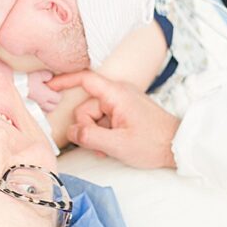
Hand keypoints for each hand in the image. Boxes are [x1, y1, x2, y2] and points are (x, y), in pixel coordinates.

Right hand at [25, 70, 61, 112]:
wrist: (13, 86)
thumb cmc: (26, 80)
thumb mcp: (39, 74)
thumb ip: (48, 75)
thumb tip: (51, 77)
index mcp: (46, 95)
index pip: (58, 99)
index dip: (58, 95)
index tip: (56, 90)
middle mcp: (42, 103)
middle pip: (53, 107)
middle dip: (54, 102)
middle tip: (52, 95)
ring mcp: (35, 106)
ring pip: (46, 111)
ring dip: (48, 106)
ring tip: (45, 100)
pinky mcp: (29, 108)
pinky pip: (38, 111)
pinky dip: (40, 109)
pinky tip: (37, 103)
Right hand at [48, 70, 179, 168]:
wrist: (178, 146)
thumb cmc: (153, 143)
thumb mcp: (118, 144)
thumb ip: (90, 136)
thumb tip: (72, 132)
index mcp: (117, 94)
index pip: (86, 79)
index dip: (65, 81)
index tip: (48, 85)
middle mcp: (119, 93)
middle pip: (87, 106)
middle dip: (88, 128)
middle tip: (100, 146)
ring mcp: (123, 102)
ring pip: (95, 116)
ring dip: (97, 133)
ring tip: (110, 147)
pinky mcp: (126, 111)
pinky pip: (105, 119)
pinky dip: (105, 132)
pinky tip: (114, 145)